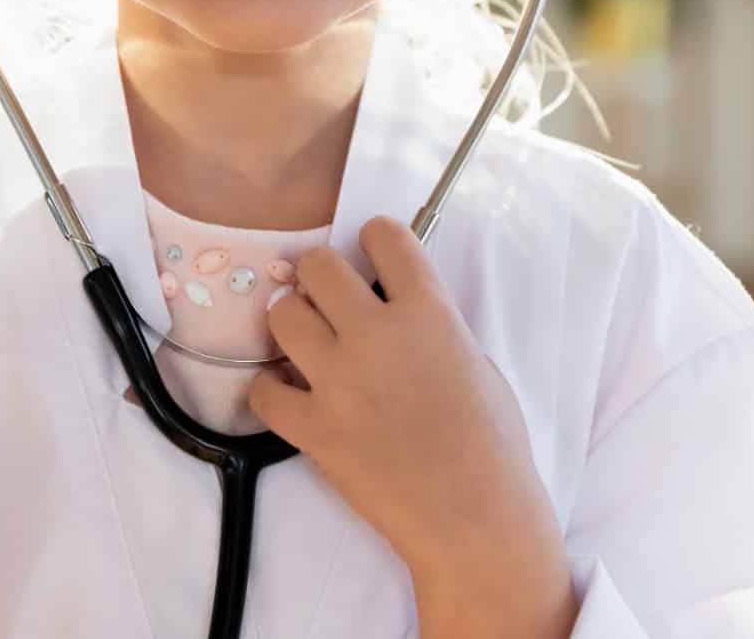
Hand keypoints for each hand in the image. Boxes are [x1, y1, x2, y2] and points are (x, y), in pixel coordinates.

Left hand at [247, 216, 566, 586]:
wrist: (475, 519)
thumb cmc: (491, 443)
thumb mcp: (475, 359)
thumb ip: (429, 322)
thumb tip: (390, 303)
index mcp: (429, 311)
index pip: (384, 234)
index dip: (374, 240)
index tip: (371, 257)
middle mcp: (378, 335)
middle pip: (318, 264)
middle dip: (321, 277)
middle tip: (330, 301)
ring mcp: (339, 381)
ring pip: (282, 314)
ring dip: (293, 323)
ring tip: (308, 345)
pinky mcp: (313, 429)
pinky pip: (261, 389)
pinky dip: (271, 390)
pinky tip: (291, 396)